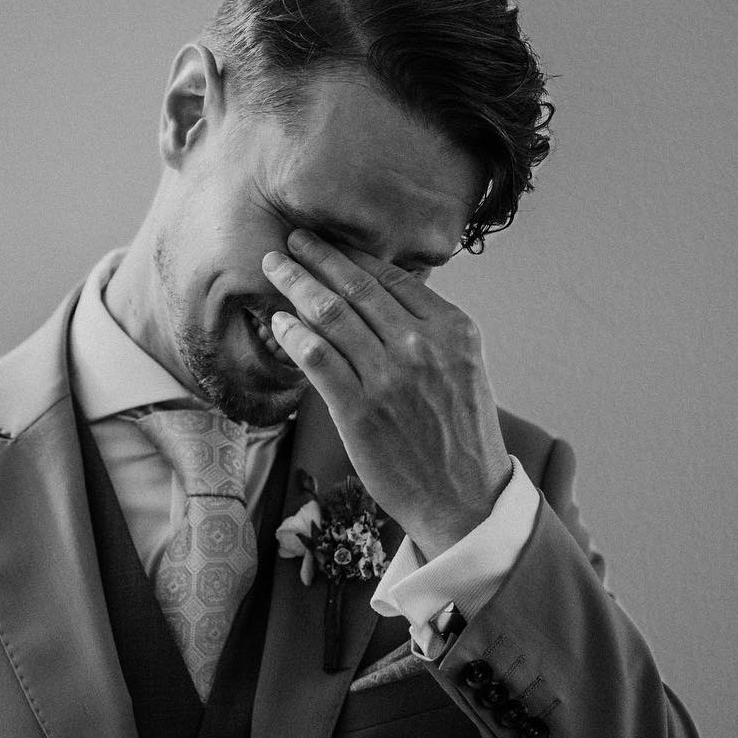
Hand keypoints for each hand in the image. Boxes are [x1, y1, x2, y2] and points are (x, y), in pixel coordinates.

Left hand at [262, 227, 511, 559]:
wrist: (463, 497)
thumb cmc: (457, 434)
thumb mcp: (461, 368)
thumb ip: (428, 330)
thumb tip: (383, 295)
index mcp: (452, 328)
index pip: (391, 276)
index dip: (351, 254)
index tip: (326, 241)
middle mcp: (421, 345)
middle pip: (356, 287)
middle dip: (317, 257)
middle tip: (291, 240)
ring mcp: (389, 377)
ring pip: (331, 315)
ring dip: (296, 285)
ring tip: (274, 268)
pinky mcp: (359, 410)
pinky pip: (316, 358)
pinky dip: (293, 334)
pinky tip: (278, 321)